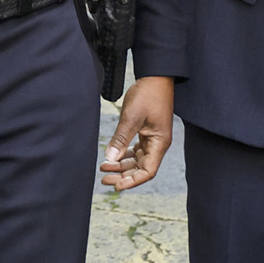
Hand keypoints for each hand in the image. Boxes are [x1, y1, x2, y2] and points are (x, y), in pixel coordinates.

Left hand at [99, 76, 174, 190]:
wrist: (155, 77)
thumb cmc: (148, 94)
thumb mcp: (132, 117)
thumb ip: (121, 139)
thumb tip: (110, 158)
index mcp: (159, 143)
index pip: (147, 171)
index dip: (133, 181)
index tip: (116, 186)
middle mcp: (157, 144)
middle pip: (141, 168)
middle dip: (123, 175)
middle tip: (104, 177)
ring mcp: (152, 138)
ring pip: (136, 160)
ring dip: (121, 165)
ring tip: (104, 167)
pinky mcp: (146, 132)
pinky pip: (134, 150)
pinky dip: (123, 154)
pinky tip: (111, 156)